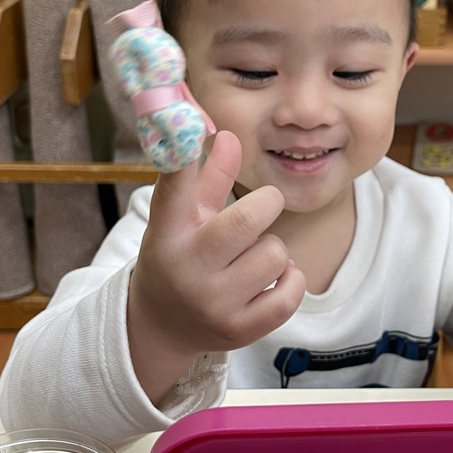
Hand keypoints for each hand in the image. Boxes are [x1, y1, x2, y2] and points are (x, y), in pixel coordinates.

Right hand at [127, 130, 306, 400]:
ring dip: (273, 249)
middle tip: (263, 206)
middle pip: (247, 219)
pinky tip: (273, 277)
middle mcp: (187, 268)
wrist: (161, 326)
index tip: (184, 121)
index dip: (181, 154)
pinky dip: (291, 278)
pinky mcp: (239, 330)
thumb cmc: (180, 256)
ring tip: (253, 257)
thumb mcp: (185, 217)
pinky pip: (290, 292)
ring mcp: (213, 303)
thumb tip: (228, 135)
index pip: (174, 186)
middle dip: (266, 204)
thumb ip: (209, 176)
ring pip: (274, 253)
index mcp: (167, 232)